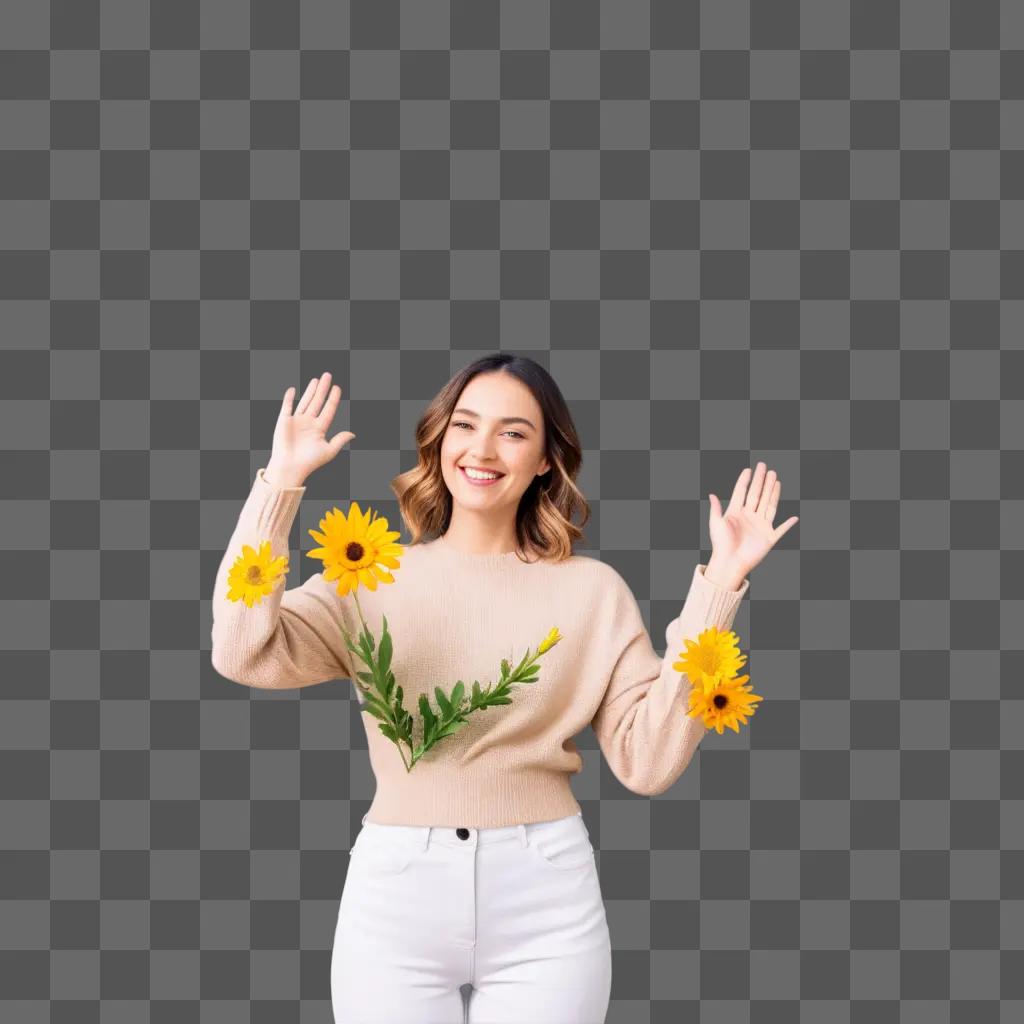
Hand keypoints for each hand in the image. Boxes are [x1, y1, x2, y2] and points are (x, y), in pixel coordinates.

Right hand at [267, 372, 354, 483]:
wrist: (290, 467)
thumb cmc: (309, 462)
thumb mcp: (328, 451)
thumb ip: (340, 440)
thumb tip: (353, 434)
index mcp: (319, 429)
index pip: (328, 410)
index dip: (333, 399)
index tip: (337, 388)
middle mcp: (308, 423)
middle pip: (317, 402)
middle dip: (323, 389)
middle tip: (328, 375)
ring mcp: (296, 421)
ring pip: (305, 402)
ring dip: (310, 391)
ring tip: (316, 380)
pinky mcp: (283, 422)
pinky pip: (287, 406)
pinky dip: (289, 398)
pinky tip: (293, 389)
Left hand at [708, 462, 798, 576]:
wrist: (729, 563)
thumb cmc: (721, 545)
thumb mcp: (716, 524)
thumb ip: (716, 509)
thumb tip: (711, 494)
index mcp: (736, 513)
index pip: (742, 492)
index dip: (745, 481)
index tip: (749, 469)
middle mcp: (749, 517)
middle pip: (758, 495)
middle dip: (762, 481)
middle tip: (765, 467)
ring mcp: (760, 526)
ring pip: (769, 505)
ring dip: (773, 492)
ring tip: (776, 478)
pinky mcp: (769, 538)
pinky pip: (781, 529)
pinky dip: (788, 524)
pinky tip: (794, 517)